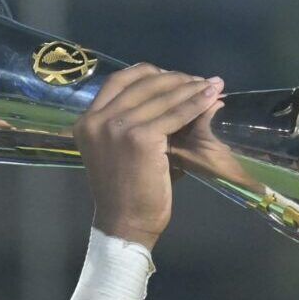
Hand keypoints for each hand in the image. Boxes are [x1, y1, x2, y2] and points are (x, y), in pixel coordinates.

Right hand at [74, 65, 222, 248]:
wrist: (125, 225)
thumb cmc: (126, 194)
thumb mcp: (120, 151)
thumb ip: (135, 124)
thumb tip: (173, 97)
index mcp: (87, 121)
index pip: (119, 82)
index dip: (149, 74)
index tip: (174, 77)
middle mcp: (97, 119)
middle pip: (141, 83)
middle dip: (175, 78)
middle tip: (199, 80)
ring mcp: (116, 127)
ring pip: (160, 97)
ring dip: (190, 88)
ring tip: (211, 86)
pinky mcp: (139, 138)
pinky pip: (173, 115)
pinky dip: (194, 104)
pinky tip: (210, 99)